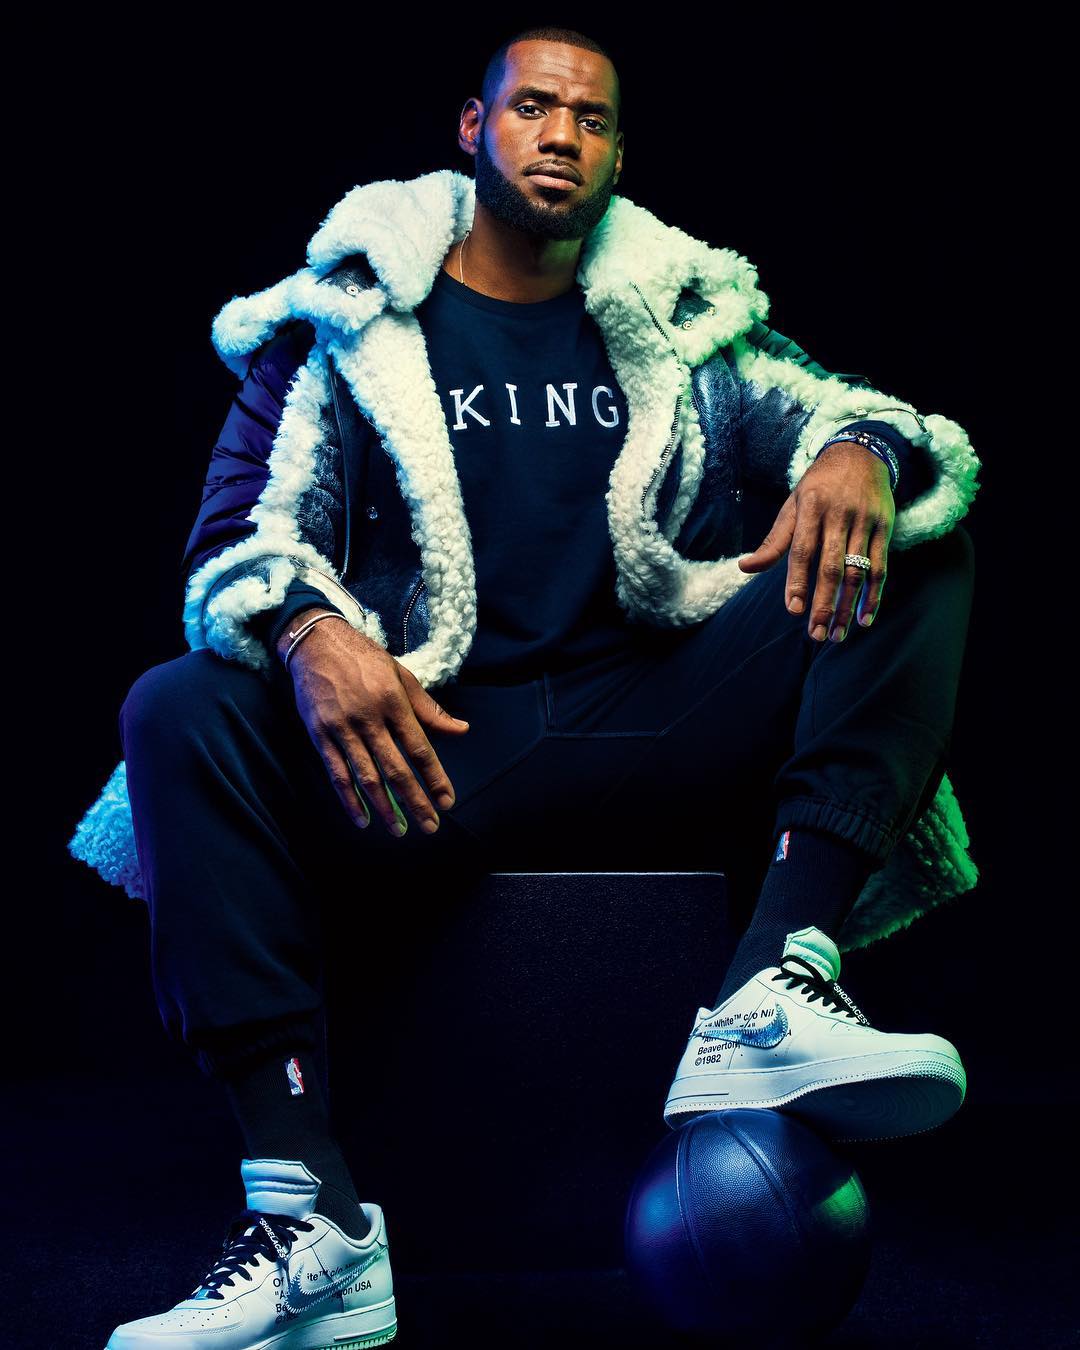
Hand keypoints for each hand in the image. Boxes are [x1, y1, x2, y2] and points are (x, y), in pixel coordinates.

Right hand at [282, 612, 470, 836]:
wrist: (316, 643)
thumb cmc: (364, 660)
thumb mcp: (402, 676)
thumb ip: (429, 710)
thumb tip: (461, 730)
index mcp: (394, 702)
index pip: (420, 748)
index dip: (435, 778)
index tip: (447, 801)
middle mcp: (369, 717)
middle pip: (396, 769)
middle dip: (415, 801)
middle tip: (430, 826)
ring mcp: (342, 728)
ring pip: (366, 776)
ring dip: (384, 807)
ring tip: (399, 830)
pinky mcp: (319, 735)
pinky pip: (336, 773)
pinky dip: (349, 799)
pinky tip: (362, 819)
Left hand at [736, 440, 894, 641]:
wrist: (861, 455)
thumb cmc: (818, 487)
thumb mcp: (792, 506)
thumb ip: (774, 541)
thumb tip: (745, 567)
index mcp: (810, 508)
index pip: (802, 550)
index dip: (798, 581)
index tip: (794, 610)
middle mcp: (839, 514)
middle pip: (831, 566)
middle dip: (824, 603)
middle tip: (816, 634)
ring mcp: (865, 521)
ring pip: (857, 571)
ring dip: (847, 606)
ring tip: (837, 634)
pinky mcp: (884, 527)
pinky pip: (880, 566)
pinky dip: (874, 595)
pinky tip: (864, 618)